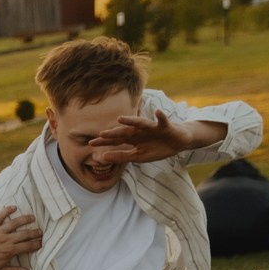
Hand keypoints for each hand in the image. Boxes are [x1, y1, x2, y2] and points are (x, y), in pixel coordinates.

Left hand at [0, 204, 43, 269]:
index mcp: (9, 251)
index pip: (27, 246)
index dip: (36, 244)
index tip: (41, 243)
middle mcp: (6, 240)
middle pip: (24, 234)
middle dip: (35, 233)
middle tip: (41, 232)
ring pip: (15, 223)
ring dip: (25, 219)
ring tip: (33, 218)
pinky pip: (0, 216)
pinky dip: (7, 210)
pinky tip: (14, 207)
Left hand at [88, 110, 218, 165]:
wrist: (177, 142)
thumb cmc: (156, 148)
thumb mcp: (138, 156)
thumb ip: (122, 156)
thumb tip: (103, 157)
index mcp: (133, 139)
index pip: (116, 140)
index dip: (105, 141)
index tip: (91, 143)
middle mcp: (140, 131)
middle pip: (125, 132)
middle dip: (114, 133)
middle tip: (102, 134)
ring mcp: (152, 127)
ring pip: (140, 123)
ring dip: (131, 121)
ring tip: (121, 119)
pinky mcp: (165, 126)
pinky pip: (162, 120)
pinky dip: (160, 117)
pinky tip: (157, 113)